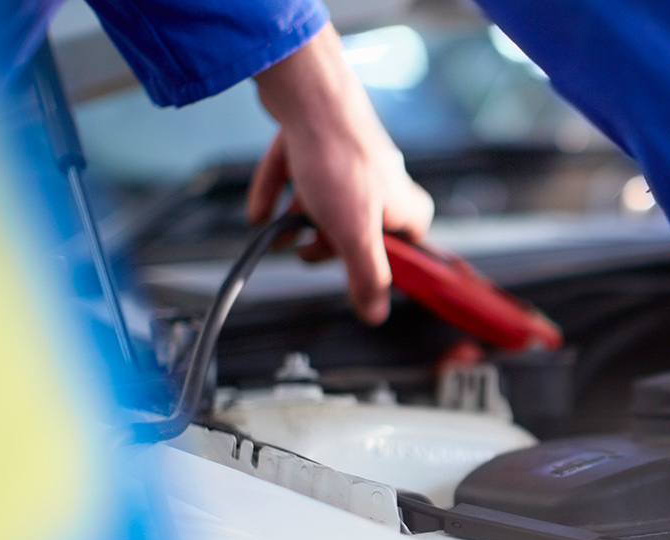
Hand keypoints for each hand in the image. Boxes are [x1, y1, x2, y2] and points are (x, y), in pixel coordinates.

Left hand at [246, 26, 433, 324]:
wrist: (307, 95)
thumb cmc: (338, 158)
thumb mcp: (354, 234)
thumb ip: (367, 277)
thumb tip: (375, 314)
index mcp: (404, 204)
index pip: (409, 246)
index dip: (381, 264)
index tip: (359, 275)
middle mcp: (384, 180)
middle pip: (359, 227)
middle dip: (327, 240)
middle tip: (307, 248)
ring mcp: (351, 159)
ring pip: (327, 200)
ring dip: (299, 219)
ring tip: (277, 232)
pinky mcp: (320, 140)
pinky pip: (300, 175)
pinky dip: (280, 193)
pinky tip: (260, 211)